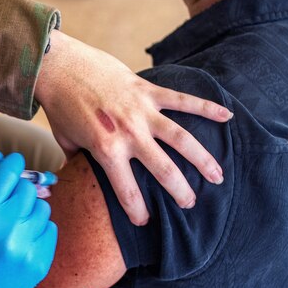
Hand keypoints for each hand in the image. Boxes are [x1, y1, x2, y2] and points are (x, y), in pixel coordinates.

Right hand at [0, 151, 57, 287]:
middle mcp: (4, 230)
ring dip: (31, 210)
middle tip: (10, 200)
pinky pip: (50, 229)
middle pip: (28, 188)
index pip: (7, 173)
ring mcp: (24, 248)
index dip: (12, 163)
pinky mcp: (40, 262)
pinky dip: (39, 230)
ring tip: (16, 224)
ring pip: (43, 208)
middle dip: (20, 188)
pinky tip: (22, 241)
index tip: (14, 163)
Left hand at [35, 30, 233, 225]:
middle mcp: (129, 133)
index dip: (137, 210)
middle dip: (180, 191)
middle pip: (164, 169)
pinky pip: (183, 100)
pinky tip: (228, 117)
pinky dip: (207, 108)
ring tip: (218, 176)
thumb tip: (79, 176)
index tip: (146, 222)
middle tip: (191, 204)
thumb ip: (79, 160)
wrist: (60, 65)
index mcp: (106, 150)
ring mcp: (142, 111)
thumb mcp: (66, 141)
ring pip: (182, 139)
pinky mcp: (148, 91)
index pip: (127, 190)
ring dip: (203, 158)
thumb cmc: (61, 105)